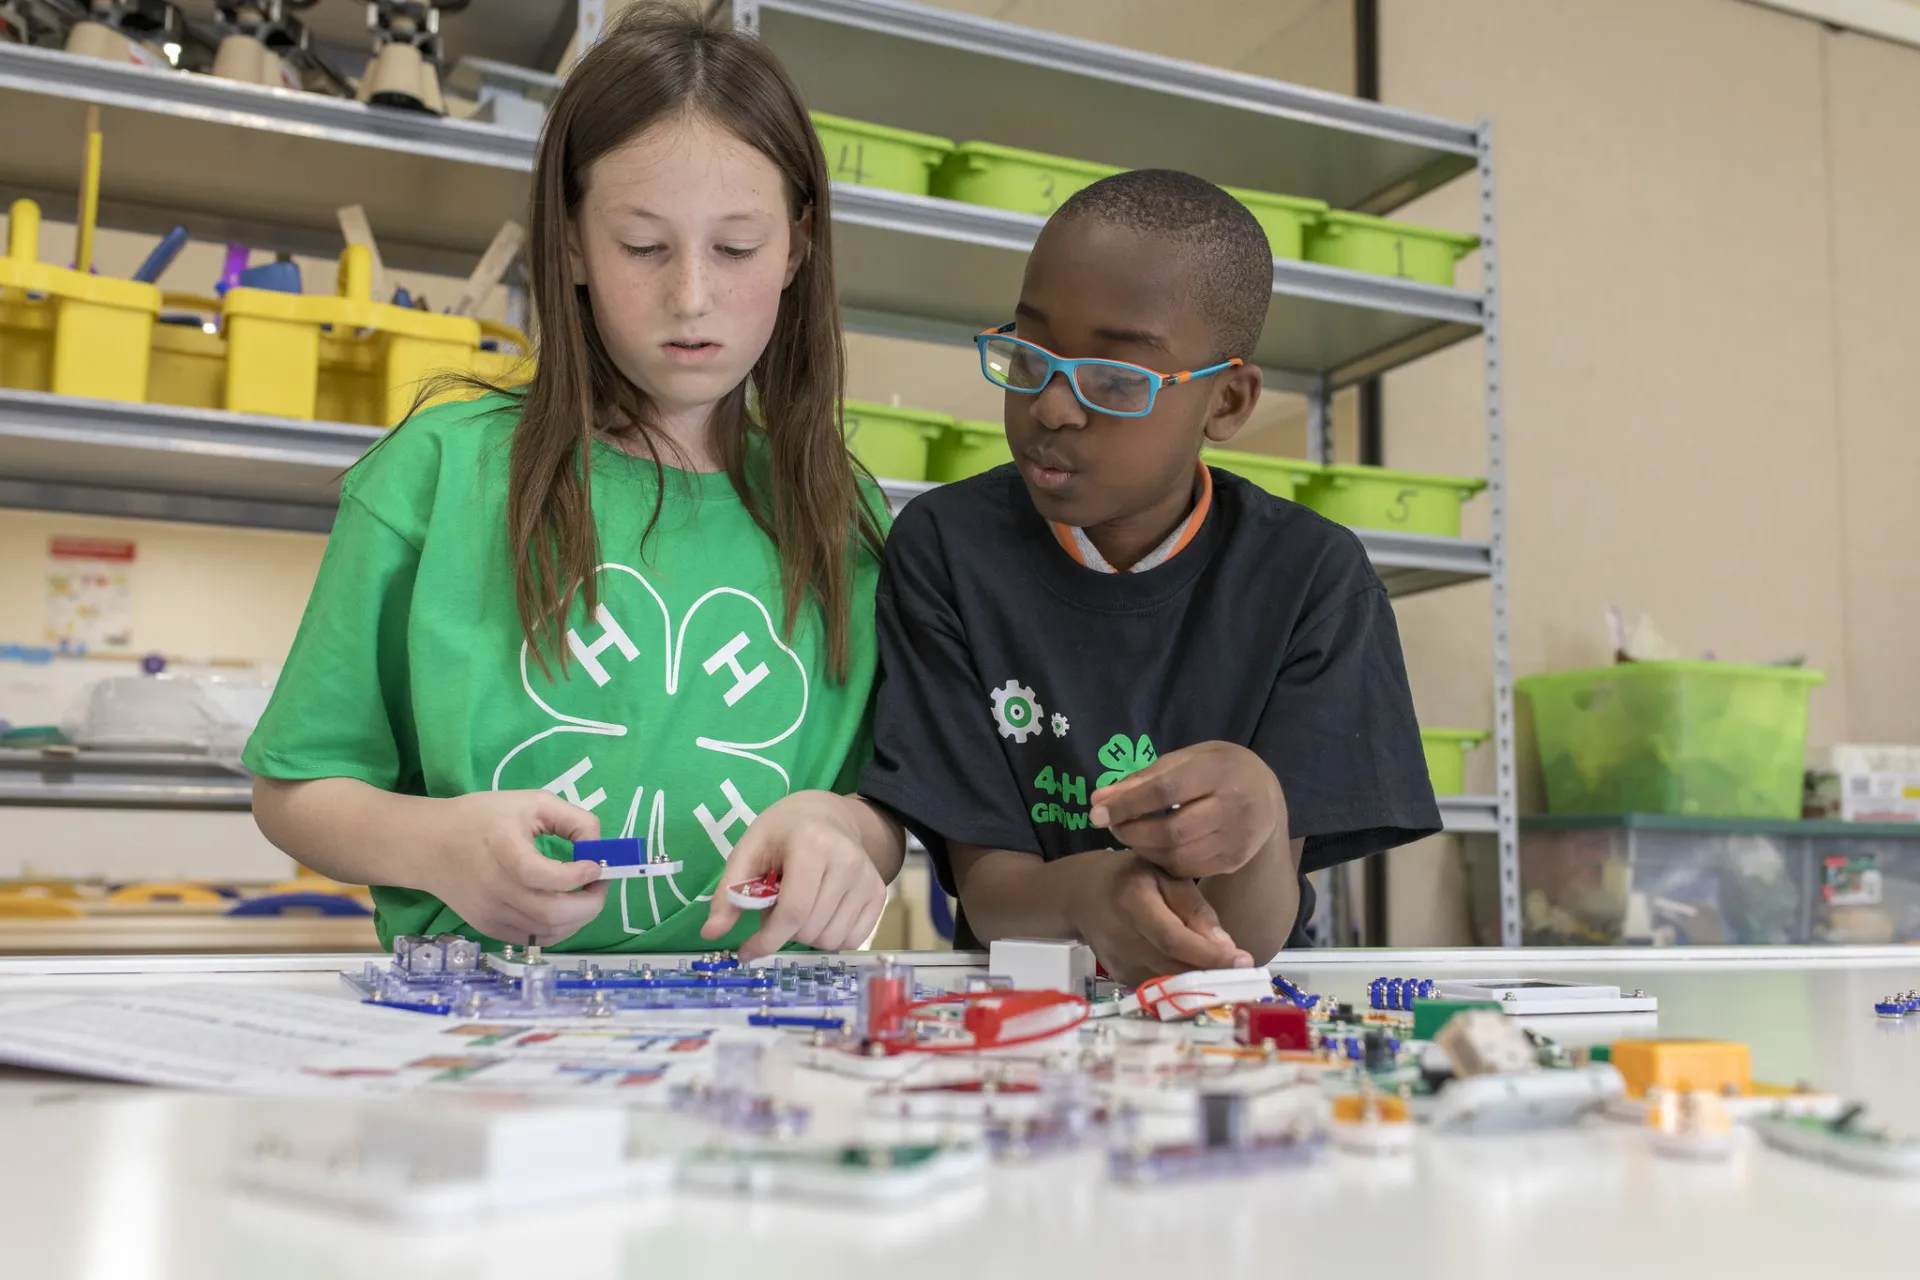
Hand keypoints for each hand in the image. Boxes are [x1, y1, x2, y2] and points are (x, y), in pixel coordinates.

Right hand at [417, 790, 608, 946]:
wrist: (429, 844)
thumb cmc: (483, 818)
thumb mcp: (531, 802)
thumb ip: (572, 820)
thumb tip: (598, 848)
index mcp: (501, 847)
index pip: (539, 874)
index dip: (576, 875)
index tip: (595, 865)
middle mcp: (493, 887)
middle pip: (550, 913)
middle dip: (590, 904)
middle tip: (600, 885)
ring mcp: (489, 913)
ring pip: (547, 932)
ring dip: (579, 918)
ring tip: (586, 895)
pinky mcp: (488, 928)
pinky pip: (534, 939)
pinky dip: (559, 929)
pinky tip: (565, 909)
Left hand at [701, 791, 889, 960]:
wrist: (827, 815)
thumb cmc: (782, 833)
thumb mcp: (748, 851)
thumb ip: (729, 892)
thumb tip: (710, 933)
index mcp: (812, 844)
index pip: (793, 911)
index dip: (766, 940)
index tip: (746, 951)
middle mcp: (848, 861)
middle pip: (810, 929)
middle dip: (784, 931)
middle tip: (776, 906)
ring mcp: (869, 878)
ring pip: (831, 940)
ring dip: (806, 935)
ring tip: (799, 905)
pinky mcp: (879, 894)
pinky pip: (852, 940)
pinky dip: (829, 936)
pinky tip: (819, 912)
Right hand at [1061, 849, 1251, 985]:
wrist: (1083, 895)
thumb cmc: (1133, 876)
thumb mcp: (1166, 874)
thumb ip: (1195, 908)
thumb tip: (1226, 946)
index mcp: (1134, 900)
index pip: (1174, 938)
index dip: (1209, 955)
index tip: (1244, 962)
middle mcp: (1122, 936)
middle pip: (1173, 967)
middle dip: (1214, 974)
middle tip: (1249, 975)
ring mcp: (1118, 962)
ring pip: (1169, 982)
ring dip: (1202, 983)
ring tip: (1230, 974)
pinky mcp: (1120, 977)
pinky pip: (1160, 985)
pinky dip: (1182, 982)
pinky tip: (1197, 970)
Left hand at [1089, 742, 1284, 879]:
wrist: (1266, 797)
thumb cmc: (1218, 769)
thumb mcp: (1186, 760)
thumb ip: (1143, 778)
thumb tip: (1098, 800)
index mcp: (1219, 771)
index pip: (1165, 791)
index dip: (1127, 804)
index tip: (1096, 812)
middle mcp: (1234, 807)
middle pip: (1171, 831)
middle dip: (1131, 832)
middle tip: (1112, 826)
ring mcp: (1237, 838)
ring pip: (1177, 856)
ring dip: (1143, 849)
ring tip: (1130, 834)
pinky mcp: (1234, 861)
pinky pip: (1188, 869)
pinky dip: (1162, 861)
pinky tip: (1153, 847)